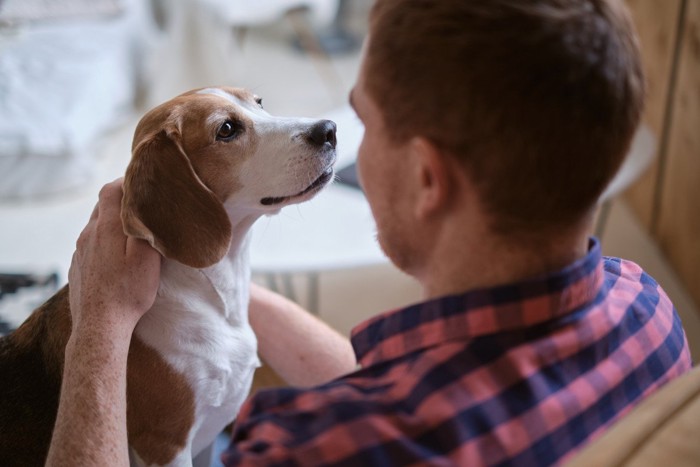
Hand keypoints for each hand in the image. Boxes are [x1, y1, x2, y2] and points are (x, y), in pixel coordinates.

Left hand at [68, 179, 160, 335]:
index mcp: (106, 228)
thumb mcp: (147, 258)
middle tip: (142, 205)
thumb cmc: (129, 293)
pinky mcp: (77, 267)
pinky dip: (103, 241)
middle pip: (102, 206)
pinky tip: (116, 256)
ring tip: (131, 231)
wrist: (100, 326)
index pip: (110, 190)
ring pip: (95, 226)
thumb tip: (147, 207)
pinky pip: (90, 245)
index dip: (125, 182)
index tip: (141, 183)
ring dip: (112, 222)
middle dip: (120, 201)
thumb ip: (145, 229)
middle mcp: (88, 235)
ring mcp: (80, 252)